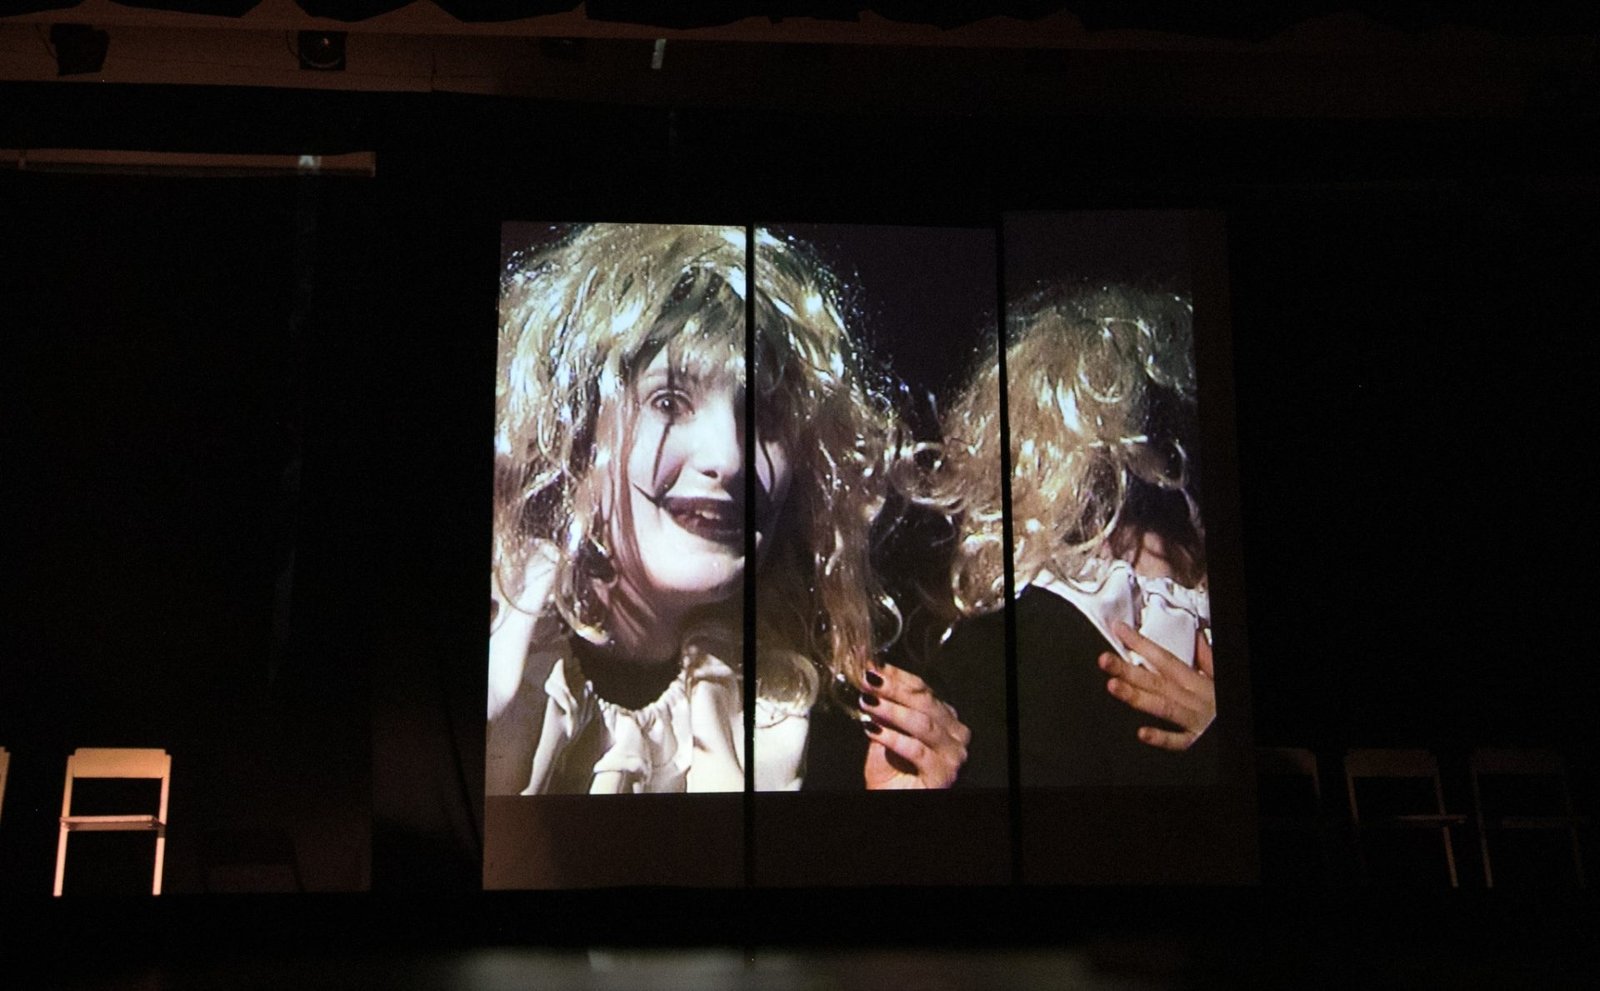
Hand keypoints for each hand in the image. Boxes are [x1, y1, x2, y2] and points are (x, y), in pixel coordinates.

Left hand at [860, 663, 970, 788]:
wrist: (892, 798)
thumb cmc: (891, 770)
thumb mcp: (884, 731)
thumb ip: (882, 707)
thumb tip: (869, 675)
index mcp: (944, 717)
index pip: (922, 688)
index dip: (896, 676)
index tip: (872, 666)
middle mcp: (954, 732)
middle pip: (924, 701)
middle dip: (893, 689)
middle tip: (867, 680)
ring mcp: (953, 753)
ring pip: (922, 723)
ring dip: (892, 710)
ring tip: (868, 702)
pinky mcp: (944, 772)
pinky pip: (917, 749)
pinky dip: (892, 738)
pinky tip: (873, 729)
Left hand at [1099, 621, 1214, 751]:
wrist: (1248, 729)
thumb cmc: (1226, 700)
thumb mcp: (1220, 674)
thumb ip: (1205, 657)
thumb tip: (1194, 636)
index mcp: (1194, 681)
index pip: (1163, 657)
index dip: (1140, 643)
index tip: (1119, 631)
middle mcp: (1191, 698)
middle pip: (1155, 680)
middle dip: (1128, 670)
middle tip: (1105, 660)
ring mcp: (1192, 719)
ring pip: (1161, 706)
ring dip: (1137, 696)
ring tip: (1113, 687)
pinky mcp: (1196, 740)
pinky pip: (1177, 741)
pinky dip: (1161, 737)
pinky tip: (1142, 733)